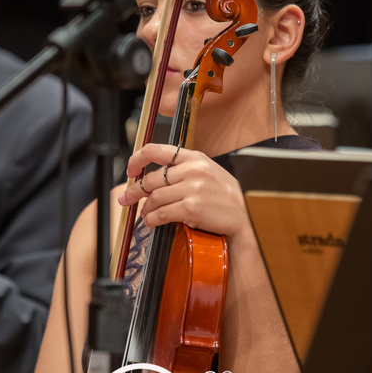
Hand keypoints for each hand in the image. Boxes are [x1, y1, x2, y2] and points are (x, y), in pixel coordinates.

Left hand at [119, 143, 252, 240]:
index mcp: (194, 157)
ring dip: (145, 208)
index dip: (137, 159)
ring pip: (155, 197)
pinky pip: (162, 213)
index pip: (156, 150)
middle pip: (151, 179)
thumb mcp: (208, 172)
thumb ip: (184, 170)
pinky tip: (152, 222)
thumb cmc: (225, 196)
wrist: (244, 216)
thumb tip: (155, 178)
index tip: (130, 170)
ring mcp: (192, 189)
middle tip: (127, 198)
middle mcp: (192, 170)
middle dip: (135, 191)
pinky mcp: (191, 207)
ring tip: (145, 214)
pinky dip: (152, 219)